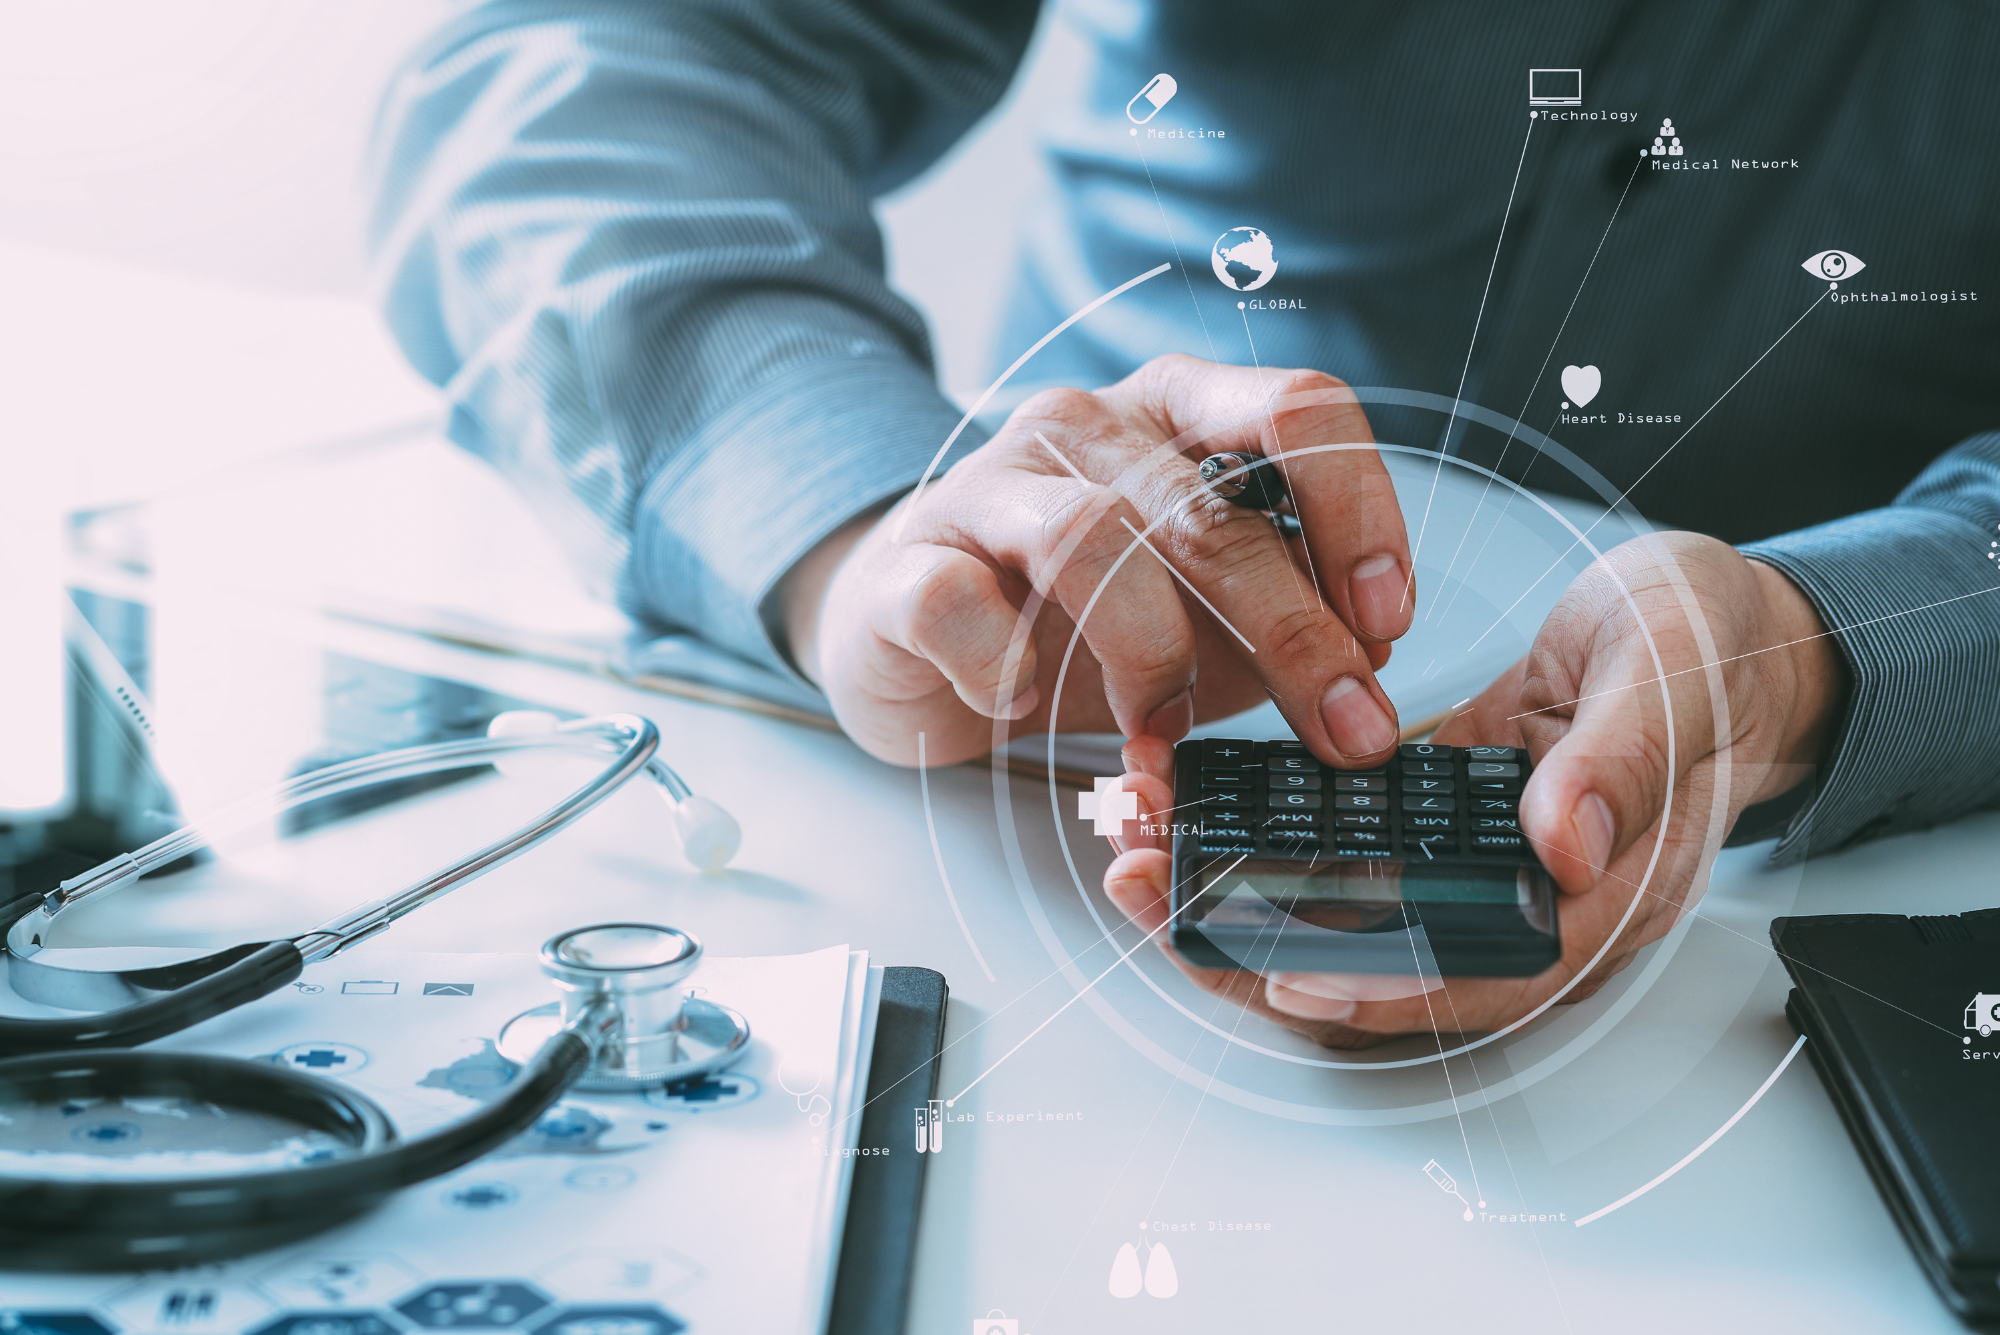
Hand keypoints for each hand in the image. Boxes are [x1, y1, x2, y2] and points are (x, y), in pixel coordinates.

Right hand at [781, 355, 1415, 765]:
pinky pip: (957, 604)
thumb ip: (1279, 616)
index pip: (1298, 413)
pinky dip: (1000, 670)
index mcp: (1180, 414)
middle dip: (1295, 635)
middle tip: (1344, 732)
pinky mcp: (907, 562)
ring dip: (1152, 657)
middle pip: (1210, 512)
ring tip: (1161, 738)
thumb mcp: (1201, 611)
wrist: (905, 624)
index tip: (1388, 623)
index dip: (1361, 512)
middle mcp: (1087, 427)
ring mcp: (988, 485)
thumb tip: (1367, 656)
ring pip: (1089, 540)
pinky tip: (1019, 707)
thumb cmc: (1072, 618)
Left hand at [1103, 531, 1847, 1046]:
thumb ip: (1620, 765)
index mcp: (1599, 899)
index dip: (1376, 991)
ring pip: (1347, 919)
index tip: (1279, 973)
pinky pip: (1346, 855)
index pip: (1477, 983)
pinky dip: (1268, 841)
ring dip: (1240, 895)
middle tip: (1152, 892)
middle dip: (1257, 946)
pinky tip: (1198, 806)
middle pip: (1383, 970)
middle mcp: (1527, 907)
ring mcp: (1475, 870)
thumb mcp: (1670, 681)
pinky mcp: (1438, 825)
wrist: (1713, 624)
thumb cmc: (1711, 654)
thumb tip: (1561, 844)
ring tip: (1142, 852)